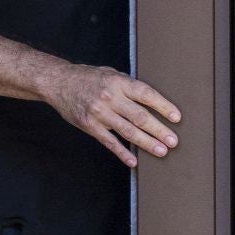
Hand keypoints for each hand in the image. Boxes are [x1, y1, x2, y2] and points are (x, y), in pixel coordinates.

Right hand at [45, 64, 180, 167]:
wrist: (57, 82)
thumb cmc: (88, 78)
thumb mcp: (111, 74)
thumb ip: (129, 86)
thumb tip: (153, 100)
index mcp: (118, 83)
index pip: (146, 94)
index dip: (163, 106)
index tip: (177, 117)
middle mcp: (110, 98)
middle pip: (139, 116)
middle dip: (159, 130)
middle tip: (173, 141)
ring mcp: (99, 113)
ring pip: (127, 131)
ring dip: (146, 143)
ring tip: (162, 151)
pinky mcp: (89, 126)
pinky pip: (109, 142)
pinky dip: (122, 153)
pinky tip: (133, 161)